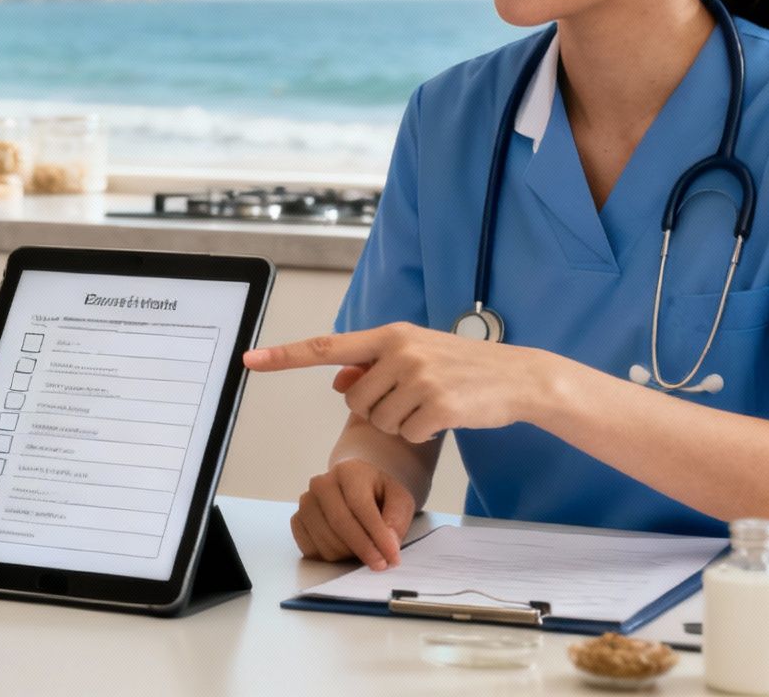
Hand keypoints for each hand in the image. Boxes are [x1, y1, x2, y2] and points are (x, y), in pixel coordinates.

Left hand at [245, 324, 550, 442]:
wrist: (517, 377)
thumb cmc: (461, 367)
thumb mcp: (415, 355)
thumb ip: (372, 366)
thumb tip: (336, 380)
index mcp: (390, 335)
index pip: (326, 346)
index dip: (284, 355)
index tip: (251, 360)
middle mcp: (400, 351)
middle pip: (354, 400)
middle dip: (377, 408)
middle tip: (414, 396)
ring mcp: (419, 377)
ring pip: (377, 420)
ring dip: (400, 422)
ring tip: (432, 402)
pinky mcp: (437, 404)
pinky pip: (406, 434)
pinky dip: (422, 434)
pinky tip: (445, 416)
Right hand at [290, 459, 415, 569]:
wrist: (354, 489)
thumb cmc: (377, 495)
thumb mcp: (398, 499)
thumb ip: (397, 518)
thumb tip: (388, 543)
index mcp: (348, 471)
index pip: (360, 505)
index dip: (376, 534)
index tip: (391, 557)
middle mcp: (321, 484)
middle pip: (339, 523)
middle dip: (363, 548)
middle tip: (381, 564)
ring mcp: (305, 502)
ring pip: (325, 540)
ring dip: (348, 554)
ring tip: (364, 550)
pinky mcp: (297, 520)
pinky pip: (310, 549)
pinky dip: (330, 557)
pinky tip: (345, 550)